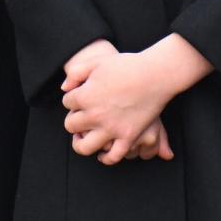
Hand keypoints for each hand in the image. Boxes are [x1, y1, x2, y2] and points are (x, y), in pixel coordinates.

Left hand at [61, 33, 209, 164]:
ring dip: (80, 143)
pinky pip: (112, 156)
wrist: (155, 74)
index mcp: (85, 96)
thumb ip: (76, 73)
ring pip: (84, 147)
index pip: (67, 102)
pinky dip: (106, 158)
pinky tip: (103, 153)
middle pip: (71, 125)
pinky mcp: (128, 137)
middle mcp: (95, 115)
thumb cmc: (127, 66)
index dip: (72, 99)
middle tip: (80, 116)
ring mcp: (111, 129)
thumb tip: (65, 89)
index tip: (81, 96)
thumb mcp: (97, 62)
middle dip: (73, 120)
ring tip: (83, 138)